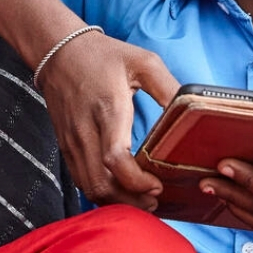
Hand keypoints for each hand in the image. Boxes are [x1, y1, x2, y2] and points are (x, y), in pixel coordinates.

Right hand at [39, 31, 179, 209]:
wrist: (59, 52)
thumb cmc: (103, 55)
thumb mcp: (144, 62)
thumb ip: (169, 88)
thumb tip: (193, 113)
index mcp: (108, 109)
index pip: (115, 159)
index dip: (136, 181)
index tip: (157, 185)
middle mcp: (86, 130)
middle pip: (101, 183)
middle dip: (130, 200)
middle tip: (155, 199)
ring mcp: (72, 141)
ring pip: (89, 187)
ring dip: (116, 200)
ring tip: (141, 198)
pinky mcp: (66, 146)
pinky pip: (81, 179)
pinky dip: (101, 191)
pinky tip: (121, 189)